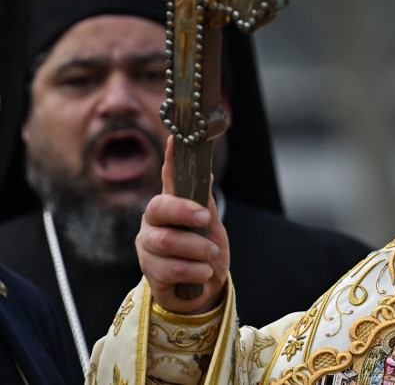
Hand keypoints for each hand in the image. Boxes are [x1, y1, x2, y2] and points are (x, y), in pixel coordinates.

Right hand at [135, 137, 229, 314]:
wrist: (205, 290)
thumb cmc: (207, 252)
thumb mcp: (211, 226)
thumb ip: (205, 203)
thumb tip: (206, 171)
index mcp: (171, 206)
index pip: (168, 178)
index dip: (171, 160)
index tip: (175, 138)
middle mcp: (153, 223)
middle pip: (159, 208)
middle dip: (185, 213)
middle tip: (205, 220)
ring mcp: (148, 248)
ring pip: (167, 242)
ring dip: (197, 250)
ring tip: (210, 256)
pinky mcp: (149, 273)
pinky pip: (169, 270)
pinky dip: (194, 272)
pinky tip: (202, 273)